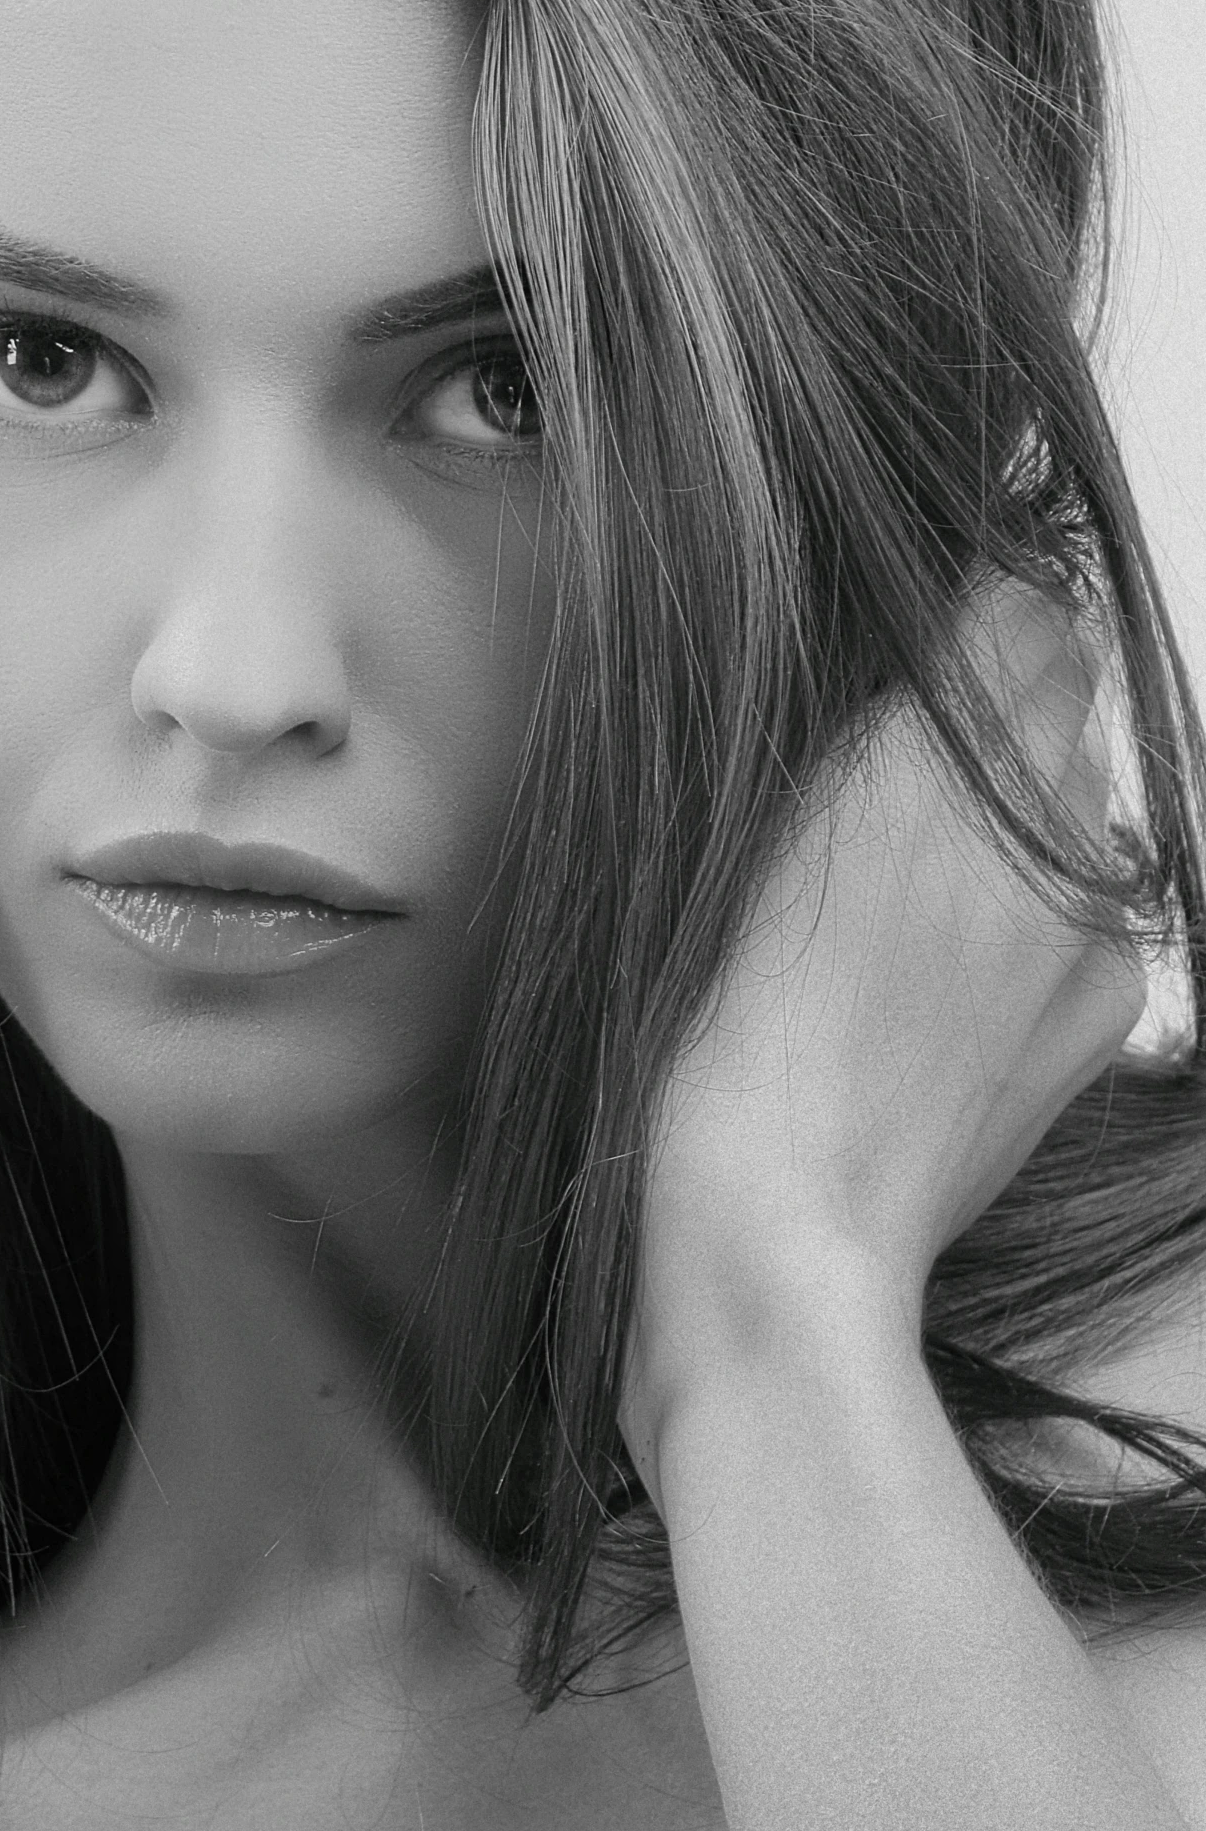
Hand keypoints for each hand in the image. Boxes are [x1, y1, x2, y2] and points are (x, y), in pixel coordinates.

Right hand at [621, 584, 1146, 1443]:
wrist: (786, 1221)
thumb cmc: (731, 1024)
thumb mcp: (760, 822)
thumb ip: (882, 697)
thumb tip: (962, 614)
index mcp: (948, 755)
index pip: (1017, 609)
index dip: (958, 621)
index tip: (896, 664)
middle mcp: (1052, 825)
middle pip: (1055, 699)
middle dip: (985, 715)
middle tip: (875, 794)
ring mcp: (1088, 921)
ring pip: (1069, 809)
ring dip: (1006, 822)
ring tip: (891, 906)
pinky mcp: (1098, 1008)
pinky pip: (1082, 911)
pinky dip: (1028, 919)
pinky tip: (933, 981)